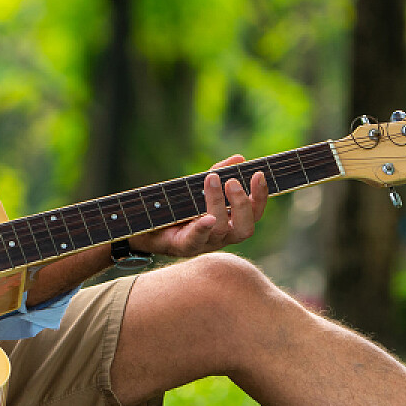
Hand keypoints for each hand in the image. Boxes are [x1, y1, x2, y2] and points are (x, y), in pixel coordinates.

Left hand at [130, 155, 268, 258]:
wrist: (144, 226)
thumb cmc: (177, 207)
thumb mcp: (198, 187)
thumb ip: (219, 172)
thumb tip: (239, 159)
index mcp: (230, 223)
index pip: (254, 213)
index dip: (261, 195)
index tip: (259, 174)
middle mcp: (221, 236)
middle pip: (245, 227)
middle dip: (242, 203)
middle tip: (231, 182)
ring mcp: (204, 243)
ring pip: (221, 229)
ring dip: (218, 202)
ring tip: (210, 179)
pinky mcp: (184, 246)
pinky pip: (196, 240)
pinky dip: (203, 228)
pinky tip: (207, 218)